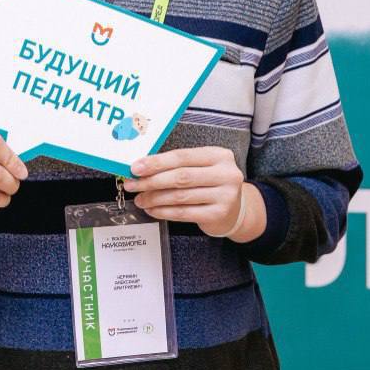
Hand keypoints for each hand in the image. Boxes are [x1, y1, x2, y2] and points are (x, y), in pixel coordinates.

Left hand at [123, 146, 256, 238]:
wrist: (236, 209)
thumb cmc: (211, 184)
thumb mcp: (202, 167)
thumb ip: (178, 165)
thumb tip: (142, 167)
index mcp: (219, 155)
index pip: (183, 156)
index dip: (157, 162)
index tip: (136, 167)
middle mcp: (226, 174)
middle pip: (181, 176)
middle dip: (151, 181)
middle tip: (132, 184)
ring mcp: (225, 196)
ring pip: (180, 196)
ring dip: (154, 198)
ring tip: (140, 198)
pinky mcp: (218, 214)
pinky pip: (184, 213)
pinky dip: (164, 211)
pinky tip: (152, 209)